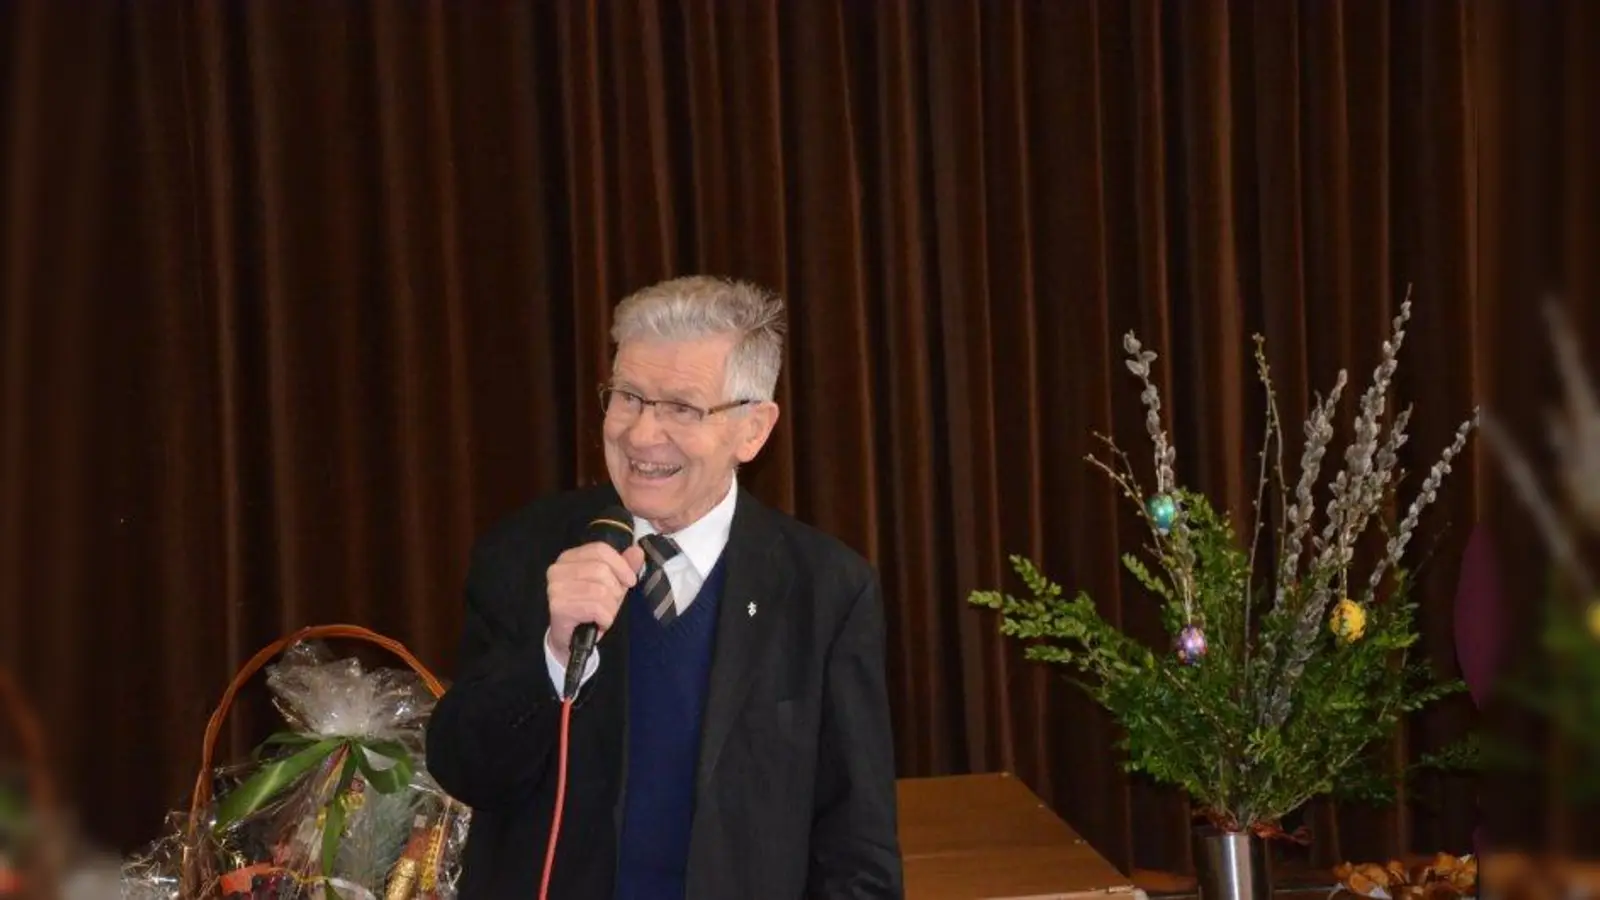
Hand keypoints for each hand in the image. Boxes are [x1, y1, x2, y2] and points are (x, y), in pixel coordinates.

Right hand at [545, 542, 645, 666]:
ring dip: (610, 607)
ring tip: (604, 614)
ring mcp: (556, 588)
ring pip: (600, 590)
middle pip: (601, 570)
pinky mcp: (558, 607)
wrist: (570, 640)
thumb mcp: (611, 585)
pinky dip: (605, 618)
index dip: (620, 564)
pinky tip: (599, 622)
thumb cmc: (589, 609)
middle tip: (611, 604)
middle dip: (615, 591)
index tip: (630, 580)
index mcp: (569, 558)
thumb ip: (624, 566)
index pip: (599, 549)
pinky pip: (595, 608)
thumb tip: (637, 551)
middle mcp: (558, 570)